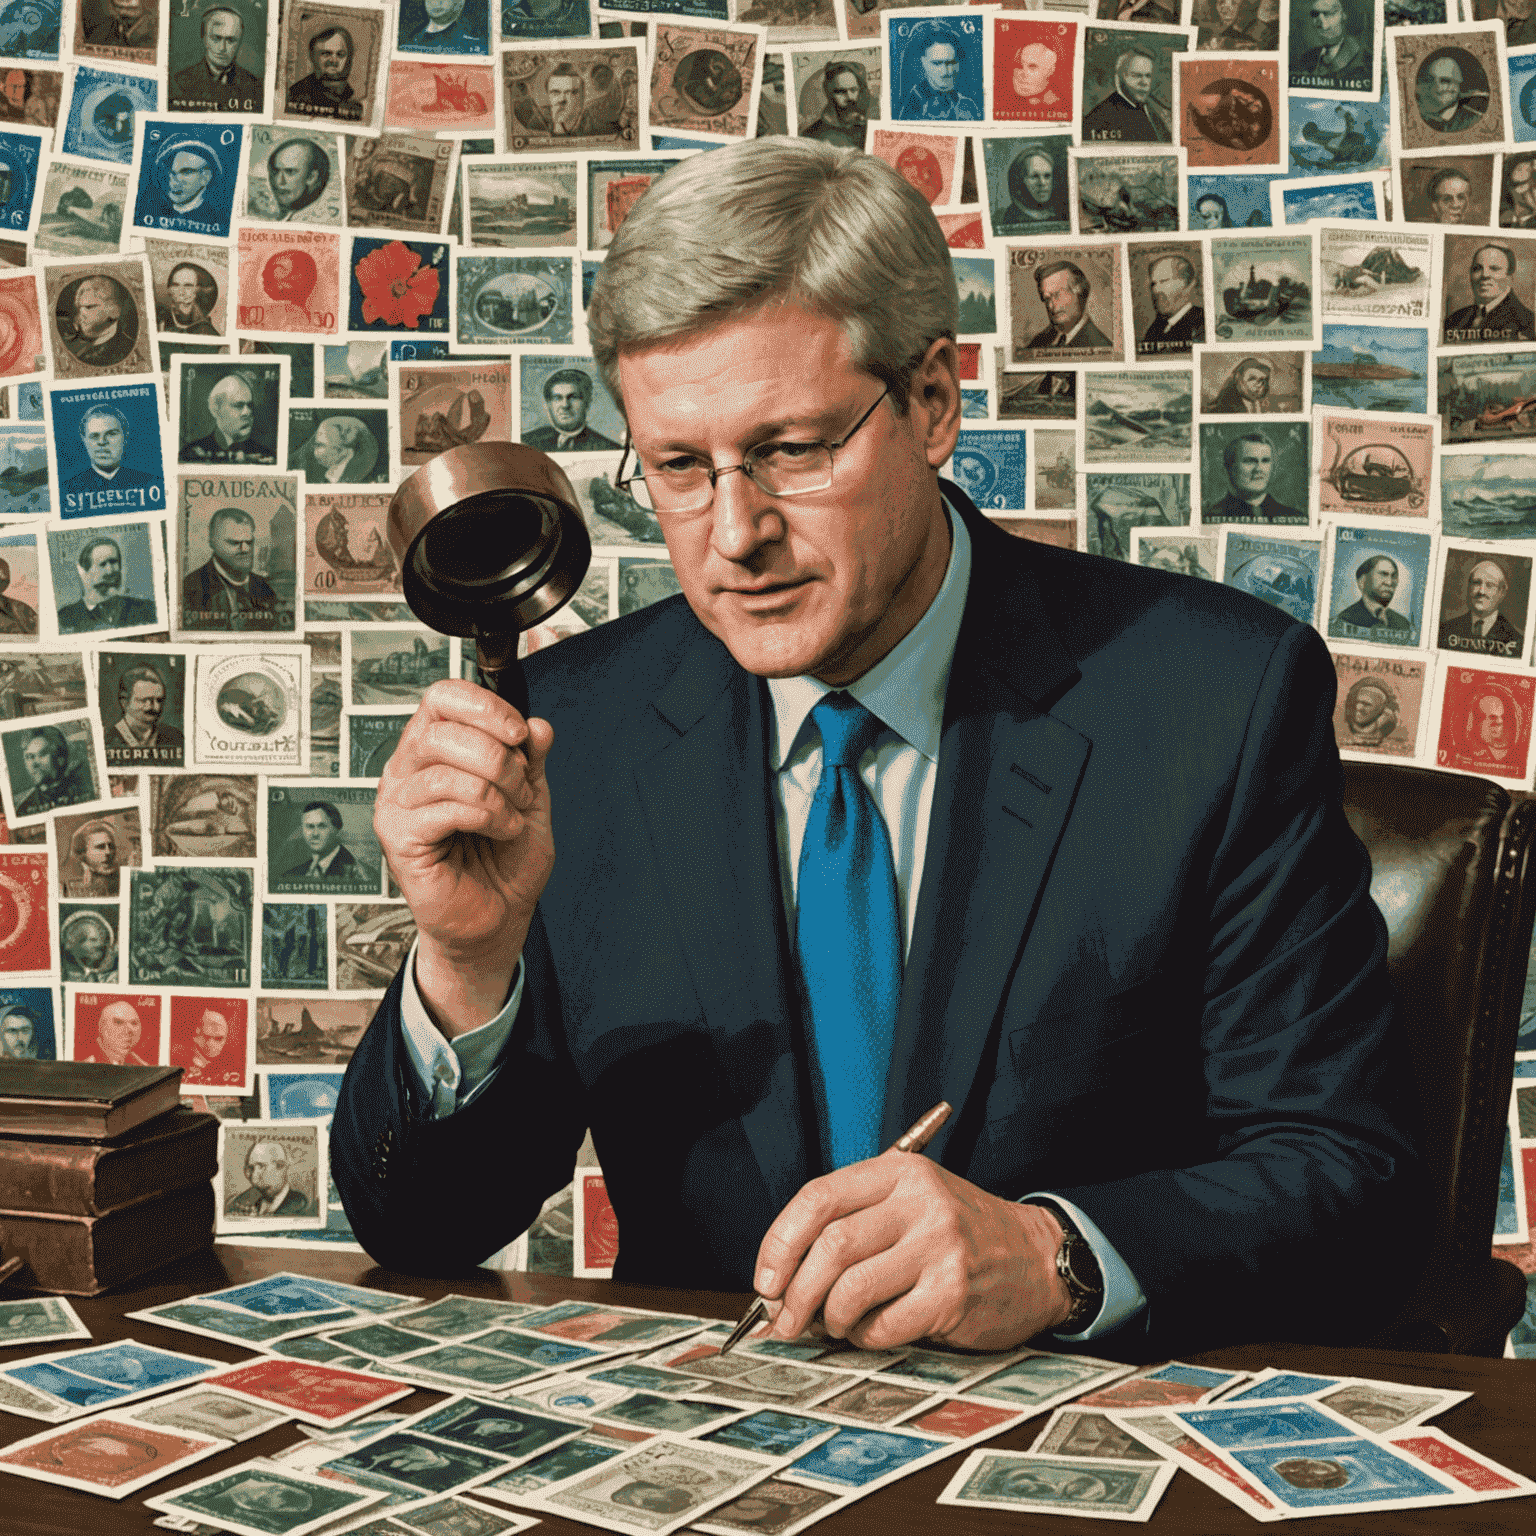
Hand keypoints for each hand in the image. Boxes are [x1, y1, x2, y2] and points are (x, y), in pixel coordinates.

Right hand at [373, 679, 554, 1032]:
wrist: (498, 917)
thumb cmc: (505, 859)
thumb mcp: (529, 796)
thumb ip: (531, 758)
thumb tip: (538, 725)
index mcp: (434, 750)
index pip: (441, 697)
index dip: (485, 707)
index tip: (520, 734)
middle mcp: (407, 770)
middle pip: (443, 729)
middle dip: (499, 756)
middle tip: (522, 788)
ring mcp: (396, 802)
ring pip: (446, 768)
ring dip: (498, 791)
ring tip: (514, 815)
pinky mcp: (398, 836)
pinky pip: (444, 807)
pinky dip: (487, 816)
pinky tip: (500, 831)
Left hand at [753, 1156, 1072, 1351]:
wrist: (1036, 1258)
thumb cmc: (958, 1234)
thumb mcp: (910, 1202)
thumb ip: (854, 1222)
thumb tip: (781, 1278)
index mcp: (899, 1172)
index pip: (818, 1197)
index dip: (779, 1242)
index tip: (765, 1279)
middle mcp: (919, 1203)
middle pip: (830, 1246)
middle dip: (795, 1292)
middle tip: (784, 1319)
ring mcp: (939, 1248)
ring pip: (851, 1288)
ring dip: (828, 1318)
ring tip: (831, 1325)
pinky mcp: (953, 1295)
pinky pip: (885, 1324)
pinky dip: (865, 1336)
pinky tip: (872, 1332)